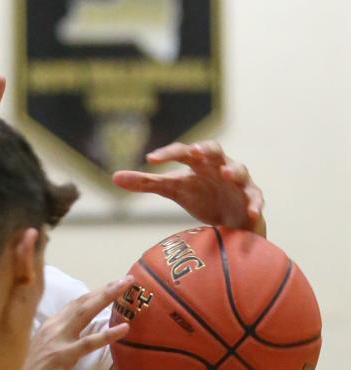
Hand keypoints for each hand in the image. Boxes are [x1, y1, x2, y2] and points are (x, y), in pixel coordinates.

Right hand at [0, 276, 131, 369]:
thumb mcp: (45, 352)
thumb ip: (59, 341)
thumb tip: (77, 336)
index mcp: (48, 326)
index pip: (74, 304)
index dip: (94, 293)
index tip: (112, 285)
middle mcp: (52, 328)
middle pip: (82, 302)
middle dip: (105, 288)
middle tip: (126, 279)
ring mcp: (56, 341)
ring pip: (85, 313)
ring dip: (106, 297)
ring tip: (126, 287)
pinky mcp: (61, 356)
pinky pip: (88, 342)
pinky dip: (107, 334)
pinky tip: (124, 328)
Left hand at [112, 141, 266, 236]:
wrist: (228, 219)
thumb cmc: (201, 197)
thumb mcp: (173, 189)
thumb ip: (146, 182)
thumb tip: (114, 177)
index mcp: (198, 163)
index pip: (182, 152)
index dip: (168, 154)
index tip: (149, 159)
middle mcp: (219, 167)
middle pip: (215, 151)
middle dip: (207, 149)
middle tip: (197, 151)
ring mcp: (238, 182)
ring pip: (240, 172)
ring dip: (235, 172)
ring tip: (227, 175)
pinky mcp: (251, 200)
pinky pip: (255, 199)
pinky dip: (255, 205)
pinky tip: (252, 212)